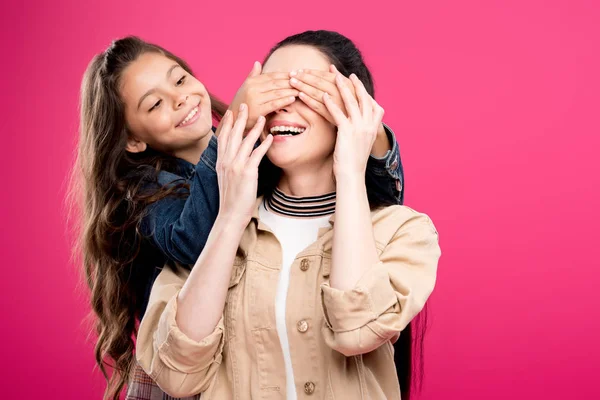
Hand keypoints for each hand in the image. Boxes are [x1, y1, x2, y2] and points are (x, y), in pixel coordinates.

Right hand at [216, 104, 272, 224]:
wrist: (230, 215)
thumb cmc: (231, 200)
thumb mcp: (227, 180)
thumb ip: (230, 167)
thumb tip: (236, 160)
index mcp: (221, 162)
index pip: (223, 138)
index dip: (228, 124)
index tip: (231, 112)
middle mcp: (226, 161)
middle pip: (233, 134)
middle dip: (239, 118)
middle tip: (245, 104)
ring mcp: (236, 166)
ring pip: (245, 141)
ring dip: (254, 127)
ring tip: (262, 116)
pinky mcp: (247, 173)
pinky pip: (256, 154)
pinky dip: (263, 144)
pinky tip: (270, 137)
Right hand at [229, 62, 297, 130]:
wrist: (233, 120)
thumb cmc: (241, 103)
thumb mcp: (245, 87)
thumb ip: (253, 75)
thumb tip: (257, 62)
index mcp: (252, 81)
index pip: (272, 76)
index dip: (285, 75)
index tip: (296, 74)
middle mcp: (253, 88)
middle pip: (276, 83)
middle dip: (290, 82)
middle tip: (303, 81)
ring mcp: (255, 99)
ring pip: (277, 93)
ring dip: (290, 90)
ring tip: (301, 89)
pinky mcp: (258, 110)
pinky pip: (274, 104)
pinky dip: (284, 100)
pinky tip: (293, 98)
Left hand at [290, 65, 355, 123]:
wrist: (358, 127)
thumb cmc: (354, 105)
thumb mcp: (351, 89)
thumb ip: (341, 78)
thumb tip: (331, 66)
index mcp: (345, 84)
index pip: (324, 75)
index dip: (311, 72)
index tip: (300, 70)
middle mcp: (341, 93)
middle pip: (318, 82)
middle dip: (303, 77)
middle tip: (291, 74)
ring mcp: (337, 104)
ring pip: (316, 93)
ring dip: (303, 86)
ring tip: (292, 82)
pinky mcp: (332, 116)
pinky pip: (318, 107)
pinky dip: (308, 100)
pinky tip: (300, 95)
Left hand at [323, 74, 384, 178]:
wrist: (352, 174)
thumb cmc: (353, 160)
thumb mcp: (360, 142)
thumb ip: (360, 129)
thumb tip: (354, 121)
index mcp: (373, 126)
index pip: (370, 102)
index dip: (361, 89)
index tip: (354, 78)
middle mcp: (368, 124)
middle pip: (362, 98)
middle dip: (353, 83)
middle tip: (345, 72)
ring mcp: (359, 127)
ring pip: (350, 102)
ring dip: (341, 87)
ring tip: (333, 76)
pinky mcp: (347, 132)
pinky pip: (338, 113)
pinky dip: (331, 103)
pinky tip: (324, 95)